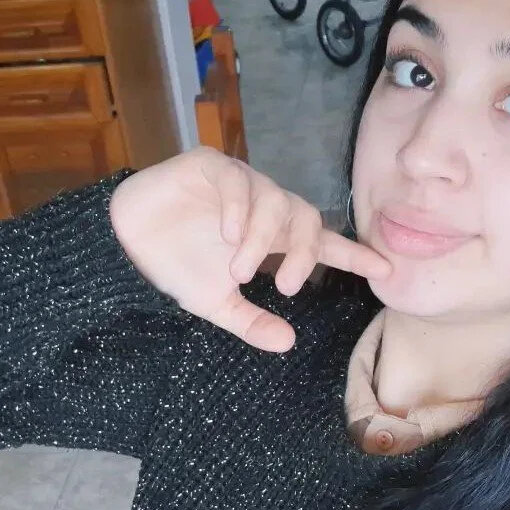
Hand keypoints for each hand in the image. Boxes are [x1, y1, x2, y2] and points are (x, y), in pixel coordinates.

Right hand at [109, 146, 390, 352]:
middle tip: (287, 287)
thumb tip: (288, 344)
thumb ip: (251, 322)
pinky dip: (237, 207)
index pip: (320, 242)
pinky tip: (229, 234)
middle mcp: (261, 206)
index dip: (352, 254)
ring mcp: (236, 183)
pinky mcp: (207, 166)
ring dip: (261, 238)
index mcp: (270, 237)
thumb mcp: (216, 304)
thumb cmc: (174, 268)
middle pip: (304, 217)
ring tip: (239, 270)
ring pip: (272, 199)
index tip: (385, 269)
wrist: (123, 247)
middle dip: (302, 252)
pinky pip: (234, 180)